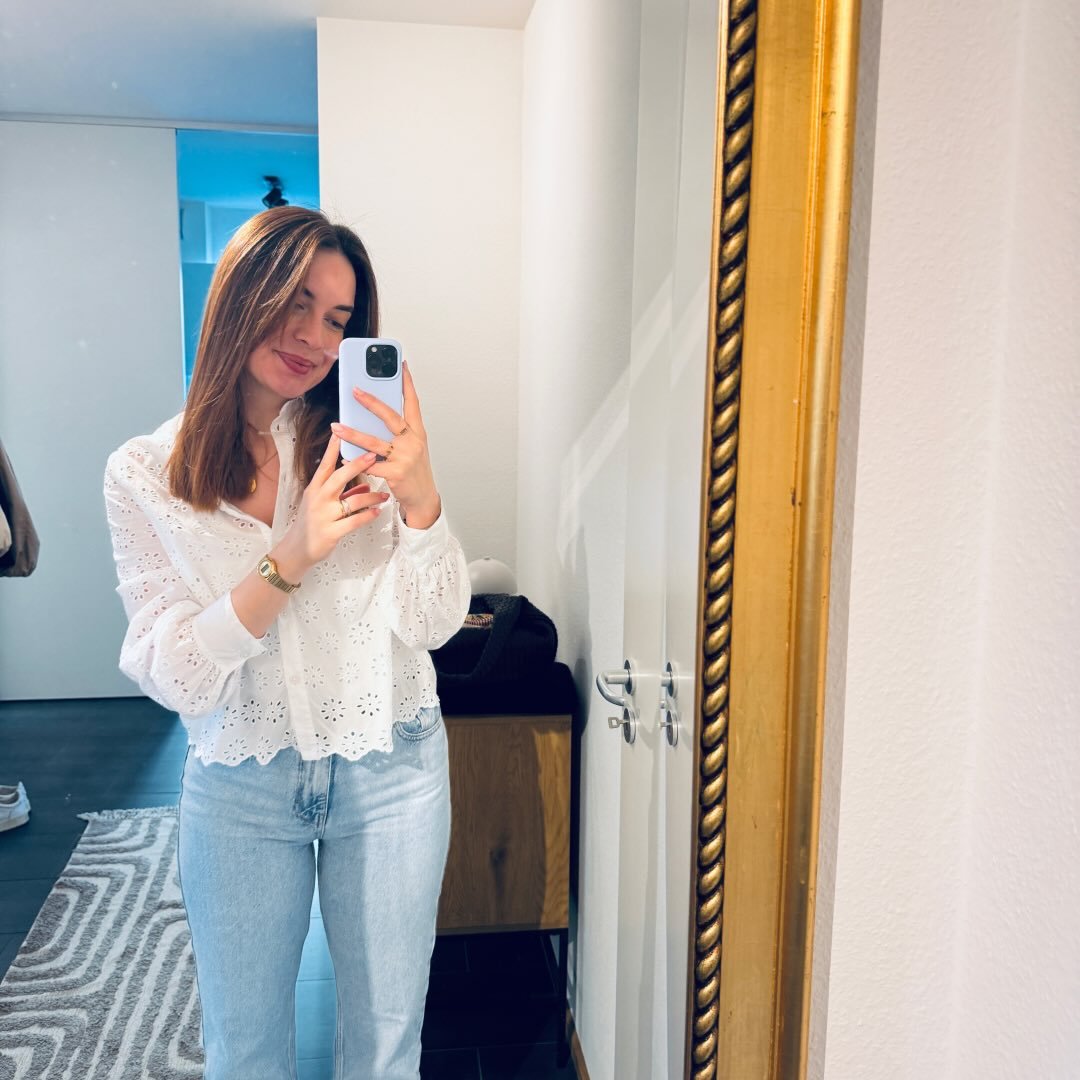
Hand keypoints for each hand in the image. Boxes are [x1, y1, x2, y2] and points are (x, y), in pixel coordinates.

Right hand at [272, 435, 389, 580]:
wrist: (297, 549)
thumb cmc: (311, 523)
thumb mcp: (321, 503)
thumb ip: (341, 493)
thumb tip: (365, 484)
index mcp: (315, 489)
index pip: (324, 465)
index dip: (332, 449)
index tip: (341, 432)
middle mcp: (318, 499)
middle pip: (339, 477)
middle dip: (357, 465)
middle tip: (373, 456)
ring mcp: (324, 516)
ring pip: (352, 501)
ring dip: (372, 497)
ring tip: (385, 496)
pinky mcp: (331, 532)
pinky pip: (354, 521)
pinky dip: (368, 516)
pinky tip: (377, 512)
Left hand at [330, 360, 440, 528]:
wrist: (423, 498)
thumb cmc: (415, 471)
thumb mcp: (412, 447)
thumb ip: (397, 431)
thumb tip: (372, 416)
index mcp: (417, 432)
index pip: (413, 403)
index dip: (407, 383)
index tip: (401, 365)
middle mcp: (413, 442)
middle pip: (391, 417)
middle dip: (372, 402)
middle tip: (355, 390)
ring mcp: (405, 458)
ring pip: (374, 442)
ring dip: (352, 434)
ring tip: (336, 426)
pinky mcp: (395, 474)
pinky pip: (370, 465)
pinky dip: (355, 461)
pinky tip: (344, 456)